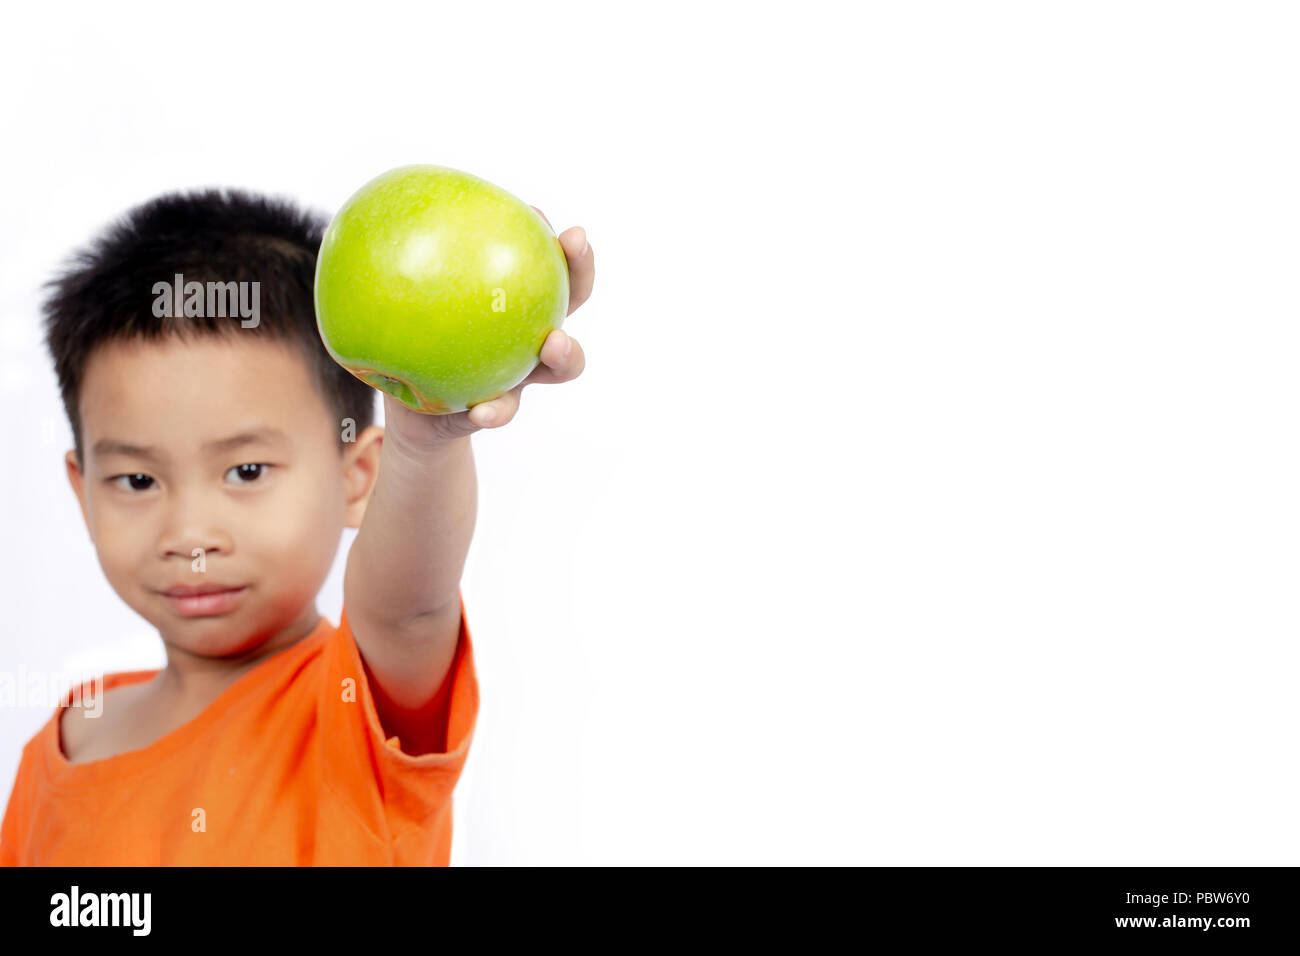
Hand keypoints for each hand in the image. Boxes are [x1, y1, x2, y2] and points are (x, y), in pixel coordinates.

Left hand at [382, 206, 593, 446]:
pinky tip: (481, 413)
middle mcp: (530, 332)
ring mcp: (522, 372)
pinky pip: (503, 411)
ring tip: (555, 343)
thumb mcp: (402, 301)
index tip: (552, 217)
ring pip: (561, 365)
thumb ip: (399, 270)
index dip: (560, 240)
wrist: (415, 409)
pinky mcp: (501, 409)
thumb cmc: (412, 340)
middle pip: (571, 299)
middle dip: (580, 271)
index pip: (548, 262)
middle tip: (575, 243)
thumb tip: (363, 222)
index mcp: (516, 300)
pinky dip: (495, 412)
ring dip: (566, 353)